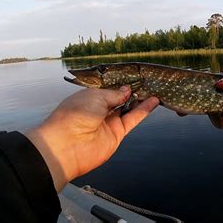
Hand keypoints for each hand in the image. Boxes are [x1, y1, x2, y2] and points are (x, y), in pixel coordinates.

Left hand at [25, 86, 158, 191]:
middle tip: (149, 82)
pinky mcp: (117, 134)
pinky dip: (143, 111)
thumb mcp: (96, 97)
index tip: (136, 77)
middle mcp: (99, 110)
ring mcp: (108, 122)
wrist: (67, 146)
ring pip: (128, 109)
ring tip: (155, 89)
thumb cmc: (75, 115)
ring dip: (141, 100)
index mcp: (89, 97)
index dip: (122, 84)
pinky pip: (132, 120)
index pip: (109, 89)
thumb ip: (114, 94)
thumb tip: (127, 90)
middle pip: (120, 99)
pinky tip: (154, 101)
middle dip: (132, 91)